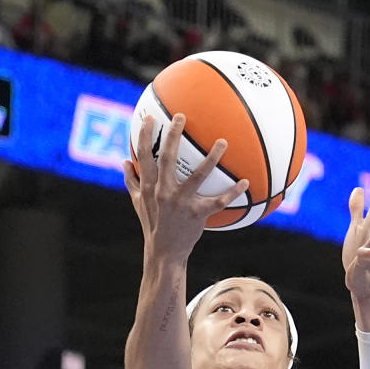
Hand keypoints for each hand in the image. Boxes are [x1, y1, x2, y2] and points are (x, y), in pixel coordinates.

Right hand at [124, 113, 248, 261]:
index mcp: (149, 186)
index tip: (150, 118)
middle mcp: (164, 192)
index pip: (144, 156)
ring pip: (198, 176)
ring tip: (223, 141)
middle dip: (173, 135)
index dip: (144, 136)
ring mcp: (181, 203)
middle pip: (167, 158)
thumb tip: (124, 160)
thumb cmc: (152, 224)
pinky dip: (233, 192)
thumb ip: (132, 181)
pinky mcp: (197, 214)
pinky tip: (245, 182)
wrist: (164, 252)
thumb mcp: (138, 203)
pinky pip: (218, 201)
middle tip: (182, 116)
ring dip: (212, 157)